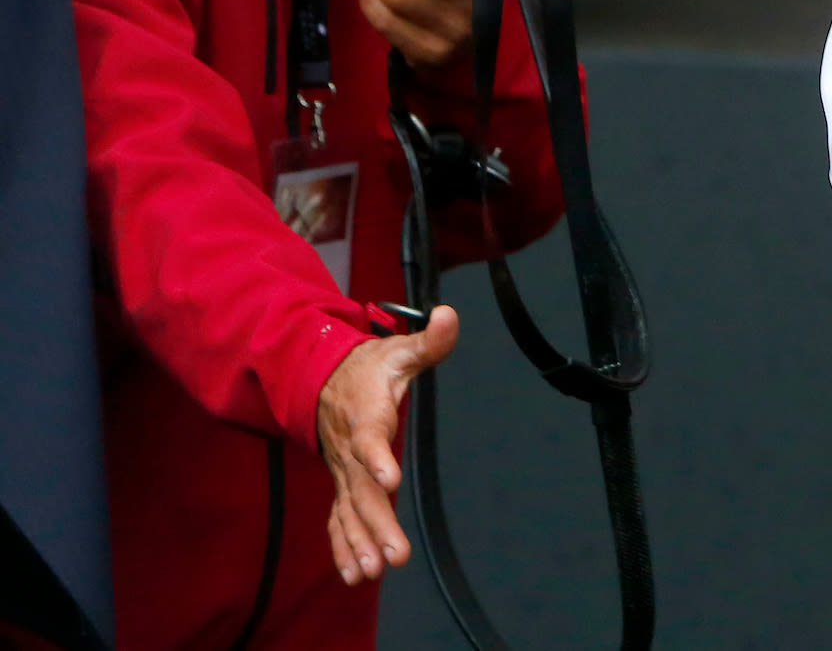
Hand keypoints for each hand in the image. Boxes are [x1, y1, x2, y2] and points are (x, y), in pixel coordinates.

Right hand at [318, 304, 457, 584]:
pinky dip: (344, 546)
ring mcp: (343, 471)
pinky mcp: (342, 483)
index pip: (370, 440)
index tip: (390, 480)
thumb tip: (451, 317)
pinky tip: (355, 574)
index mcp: (366, 416)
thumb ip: (429, 340)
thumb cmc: (367, 366)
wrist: (320, 377)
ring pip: (349, 511)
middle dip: (377, 524)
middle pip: (361, 491)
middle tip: (393, 556)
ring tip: (373, 572)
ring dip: (360, 543)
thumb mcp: (398, 348)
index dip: (377, 459)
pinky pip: (339, 519)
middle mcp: (350, 451)